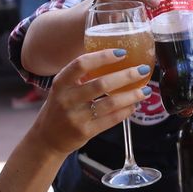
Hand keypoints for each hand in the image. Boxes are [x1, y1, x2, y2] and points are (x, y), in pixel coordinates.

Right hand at [31, 49, 149, 153]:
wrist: (47, 138)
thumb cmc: (60, 107)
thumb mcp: (63, 88)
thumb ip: (81, 76)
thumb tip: (113, 59)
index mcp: (61, 83)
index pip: (81, 64)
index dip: (103, 57)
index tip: (122, 52)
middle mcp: (67, 98)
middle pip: (101, 84)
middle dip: (126, 76)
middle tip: (143, 70)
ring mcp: (76, 117)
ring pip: (110, 103)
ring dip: (131, 96)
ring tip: (145, 91)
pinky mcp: (85, 132)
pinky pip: (111, 120)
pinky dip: (125, 111)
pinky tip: (133, 105)